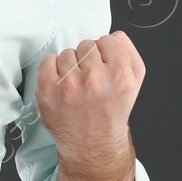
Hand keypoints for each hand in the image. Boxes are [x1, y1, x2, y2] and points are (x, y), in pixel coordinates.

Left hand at [34, 30, 144, 165]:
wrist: (93, 145)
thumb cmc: (112, 111)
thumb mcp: (134, 83)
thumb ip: (129, 52)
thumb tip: (114, 35)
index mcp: (119, 76)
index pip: (107, 39)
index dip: (106, 53)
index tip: (105, 68)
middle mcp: (94, 80)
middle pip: (86, 45)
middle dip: (88, 59)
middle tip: (91, 81)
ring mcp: (68, 86)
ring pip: (66, 53)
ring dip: (71, 66)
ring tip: (77, 86)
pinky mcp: (47, 91)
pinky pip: (47, 60)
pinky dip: (52, 69)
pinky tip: (62, 86)